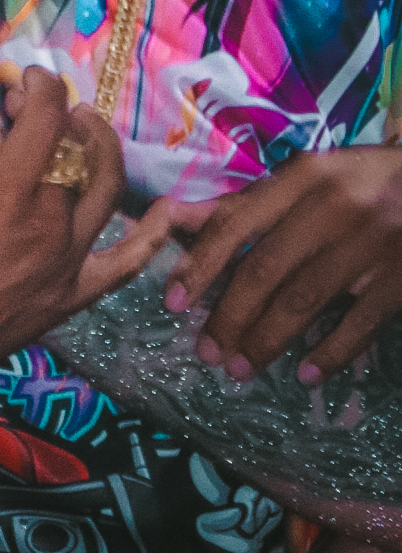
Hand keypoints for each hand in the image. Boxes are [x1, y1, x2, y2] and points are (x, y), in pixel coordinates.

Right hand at [0, 66, 150, 390]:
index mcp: (7, 192)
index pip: (45, 117)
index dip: (41, 87)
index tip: (29, 78)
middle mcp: (46, 223)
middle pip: (79, 150)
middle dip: (68, 116)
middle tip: (53, 105)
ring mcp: (65, 262)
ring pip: (106, 193)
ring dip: (102, 153)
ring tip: (88, 132)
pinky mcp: (71, 294)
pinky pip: (125, 263)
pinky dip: (151, 236)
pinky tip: (167, 211)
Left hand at [166, 147, 401, 379]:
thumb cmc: (362, 182)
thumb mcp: (309, 179)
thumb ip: (251, 203)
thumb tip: (177, 218)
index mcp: (302, 177)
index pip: (237, 222)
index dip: (202, 264)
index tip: (174, 302)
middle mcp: (331, 206)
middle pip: (266, 269)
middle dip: (230, 316)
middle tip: (208, 352)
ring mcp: (370, 243)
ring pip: (305, 300)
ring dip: (267, 340)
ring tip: (241, 369)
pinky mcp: (401, 279)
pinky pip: (359, 324)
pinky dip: (330, 353)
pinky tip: (306, 375)